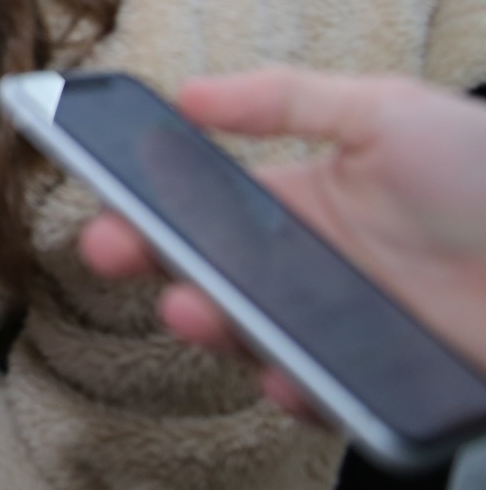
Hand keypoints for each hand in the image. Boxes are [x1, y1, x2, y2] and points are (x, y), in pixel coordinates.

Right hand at [78, 68, 485, 422]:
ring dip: (213, 324)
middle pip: (213, 273)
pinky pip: (323, 396)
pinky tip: (284, 372)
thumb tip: (185, 92)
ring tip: (194, 309)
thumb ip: (284, 98)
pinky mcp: (383, 383)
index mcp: (305, 202)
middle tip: (113, 253)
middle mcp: (314, 269)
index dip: (150, 209)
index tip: (104, 207)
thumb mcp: (386, 111)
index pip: (206, 209)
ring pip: (255, 337)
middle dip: (156, 264)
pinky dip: (295, 389)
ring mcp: (345, 329)